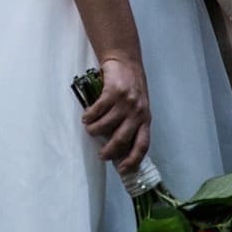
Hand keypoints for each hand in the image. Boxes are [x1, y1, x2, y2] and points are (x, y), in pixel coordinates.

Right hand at [81, 55, 150, 173]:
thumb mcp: (138, 106)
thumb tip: (119, 148)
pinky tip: (86, 116)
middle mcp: (137, 112)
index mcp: (145, 118)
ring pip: (106, 125)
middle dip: (109, 151)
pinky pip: (97, 110)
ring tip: (90, 129)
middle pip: (122, 139)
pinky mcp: (113, 92)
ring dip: (94, 131)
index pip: (142, 144)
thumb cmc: (131, 86)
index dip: (133, 160)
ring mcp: (125, 102)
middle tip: (101, 154)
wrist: (125, 61)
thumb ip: (132, 124)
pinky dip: (89, 116)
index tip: (123, 170)